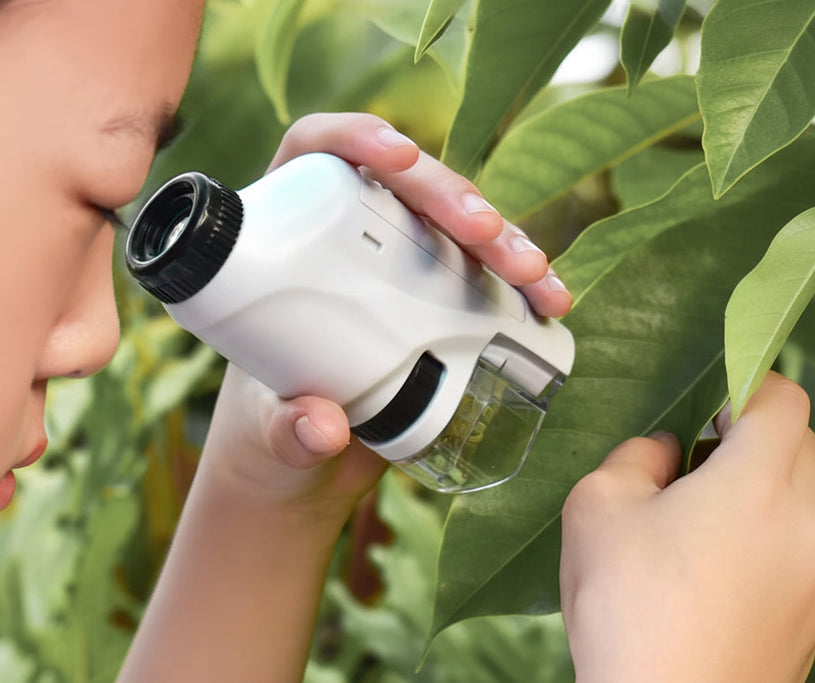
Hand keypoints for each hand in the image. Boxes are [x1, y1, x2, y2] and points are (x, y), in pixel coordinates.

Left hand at [199, 112, 572, 520]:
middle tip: (485, 232)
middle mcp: (343, 238)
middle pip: (401, 185)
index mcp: (285, 238)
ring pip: (452, 225)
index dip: (356, 137)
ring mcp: (394, 267)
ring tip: (535, 275)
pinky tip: (549, 300)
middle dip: (452, 197)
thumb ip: (286, 432)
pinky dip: (519, 283)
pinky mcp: (434, 302)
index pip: (316, 154)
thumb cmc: (264, 437)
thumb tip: (324, 430)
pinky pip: (482, 272)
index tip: (397, 160)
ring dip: (501, 239)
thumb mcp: (268, 435)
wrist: (301, 472)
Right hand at [560, 373, 814, 682]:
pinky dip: (763, 545)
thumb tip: (665, 454)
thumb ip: (634, 457)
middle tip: (689, 470)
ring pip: (799, 504)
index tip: (707, 405)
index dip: (747, 384)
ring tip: (692, 534)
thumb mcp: (598, 507)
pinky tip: (707, 583)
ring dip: (756, 495)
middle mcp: (808, 525)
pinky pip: (797, 555)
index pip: (783, 398)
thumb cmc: (627, 607)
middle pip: (799, 448)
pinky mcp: (814, 621)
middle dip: (750, 440)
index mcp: (760, 484)